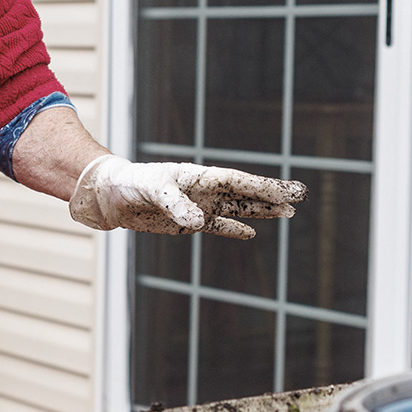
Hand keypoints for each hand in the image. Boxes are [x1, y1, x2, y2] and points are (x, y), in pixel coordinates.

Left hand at [69, 157, 304, 239]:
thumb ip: (176, 205)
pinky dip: (232, 229)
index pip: (239, 182)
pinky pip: (216, 226)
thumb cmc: (132, 184)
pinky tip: (250, 233)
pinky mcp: (186, 222)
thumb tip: (199, 223)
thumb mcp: (154, 191)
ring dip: (260, 212)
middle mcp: (203, 191)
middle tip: (301, 198)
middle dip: (272, 197)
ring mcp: (197, 207)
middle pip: (245, 194)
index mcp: (199, 178)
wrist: (111, 194)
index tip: (288, 192)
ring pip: (236, 209)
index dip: (264, 187)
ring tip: (287, 213)